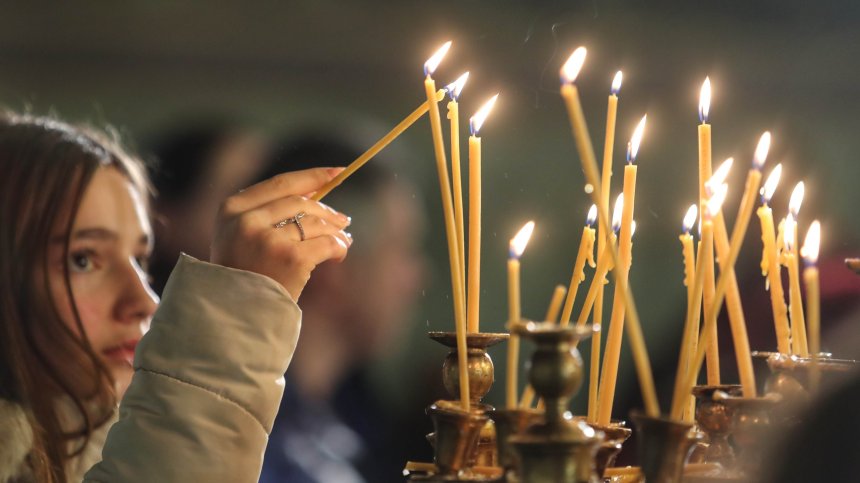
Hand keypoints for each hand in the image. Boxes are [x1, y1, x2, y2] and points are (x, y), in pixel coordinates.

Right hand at [211, 167, 351, 299]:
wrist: (236, 318)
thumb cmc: (243, 278)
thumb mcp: (238, 238)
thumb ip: (265, 213)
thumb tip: (315, 192)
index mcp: (231, 209)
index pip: (280, 183)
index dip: (313, 177)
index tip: (338, 172)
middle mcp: (246, 220)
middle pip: (301, 203)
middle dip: (326, 210)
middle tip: (343, 220)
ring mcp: (268, 239)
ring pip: (315, 223)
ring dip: (335, 231)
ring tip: (344, 240)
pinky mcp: (290, 258)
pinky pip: (326, 244)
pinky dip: (338, 247)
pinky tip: (340, 253)